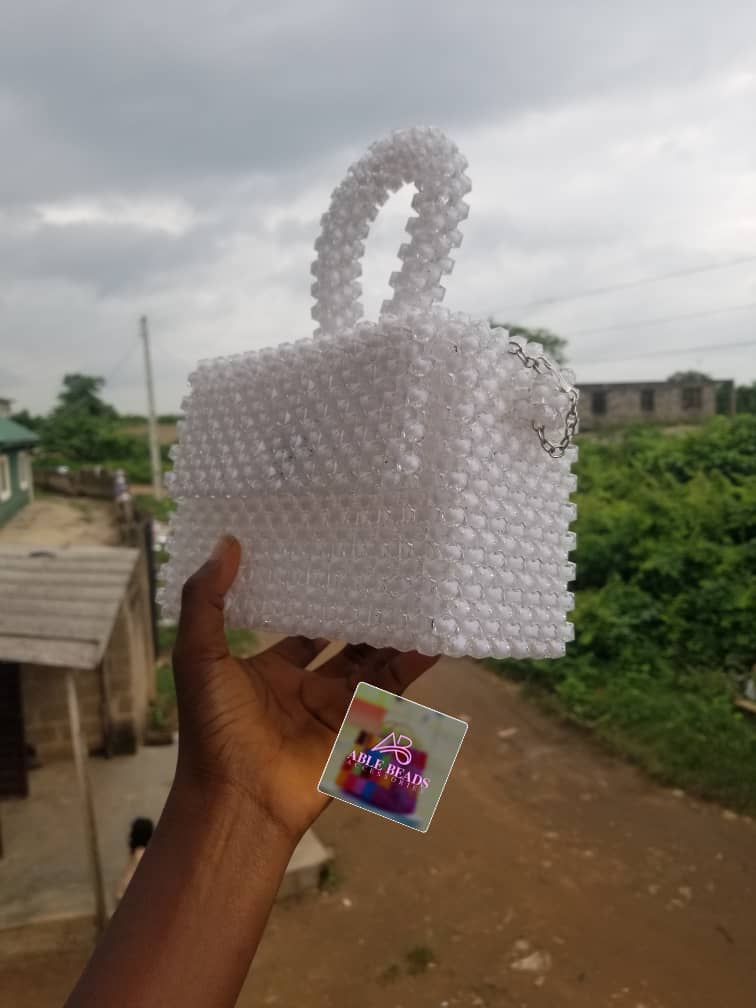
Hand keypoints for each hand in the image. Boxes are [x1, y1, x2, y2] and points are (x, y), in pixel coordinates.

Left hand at [172, 535, 437, 840]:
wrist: (239, 798)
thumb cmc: (215, 729)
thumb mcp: (199, 656)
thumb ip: (207, 601)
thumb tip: (226, 542)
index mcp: (266, 673)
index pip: (299, 632)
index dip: (316, 605)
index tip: (338, 569)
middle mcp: (304, 690)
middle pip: (344, 647)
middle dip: (364, 619)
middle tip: (388, 579)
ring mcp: (334, 711)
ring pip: (373, 666)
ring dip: (394, 636)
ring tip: (418, 597)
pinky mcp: (359, 729)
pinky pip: (390, 692)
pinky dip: (412, 667)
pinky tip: (432, 640)